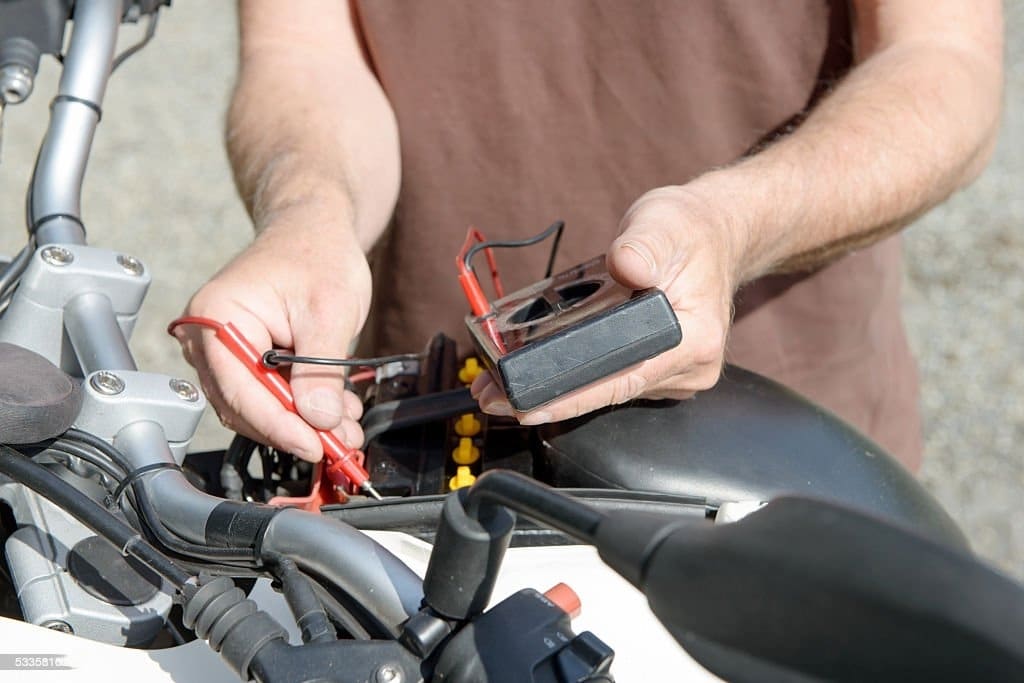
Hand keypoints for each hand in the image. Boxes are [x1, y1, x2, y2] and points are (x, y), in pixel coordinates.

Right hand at [173, 211, 371, 461]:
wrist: (314, 230)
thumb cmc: (317, 254)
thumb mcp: (330, 310)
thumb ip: (322, 370)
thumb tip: (318, 420)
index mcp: (216, 316)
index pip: (239, 390)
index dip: (280, 426)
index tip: (315, 446)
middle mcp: (206, 337)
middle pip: (244, 406)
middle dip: (296, 429)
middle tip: (340, 444)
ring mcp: (222, 351)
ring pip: (257, 408)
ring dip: (302, 423)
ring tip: (346, 428)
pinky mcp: (243, 360)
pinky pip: (267, 396)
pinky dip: (301, 408)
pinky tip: (334, 411)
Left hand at [472, 184, 743, 422]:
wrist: (714, 235)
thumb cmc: (687, 230)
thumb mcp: (663, 222)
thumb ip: (643, 244)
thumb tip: (625, 265)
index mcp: (694, 338)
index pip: (624, 379)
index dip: (573, 396)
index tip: (528, 404)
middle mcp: (687, 366)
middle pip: (609, 393)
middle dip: (549, 396)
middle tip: (491, 394)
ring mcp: (673, 374)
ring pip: (607, 390)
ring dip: (557, 388)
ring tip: (499, 383)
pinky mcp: (657, 370)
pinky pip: (612, 379)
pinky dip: (576, 375)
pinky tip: (537, 369)